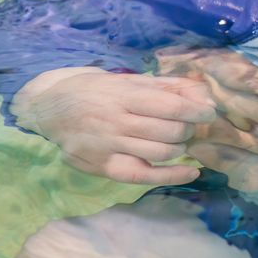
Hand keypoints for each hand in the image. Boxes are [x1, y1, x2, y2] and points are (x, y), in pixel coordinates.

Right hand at [13, 66, 216, 185]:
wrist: (48, 108)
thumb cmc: (95, 91)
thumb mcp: (128, 80)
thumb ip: (167, 86)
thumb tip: (205, 96)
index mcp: (123, 95)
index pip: (170, 107)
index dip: (196, 111)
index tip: (209, 113)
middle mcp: (115, 122)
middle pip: (168, 132)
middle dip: (188, 129)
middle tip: (189, 126)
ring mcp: (107, 147)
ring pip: (160, 153)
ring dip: (180, 148)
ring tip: (179, 141)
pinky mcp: (102, 167)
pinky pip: (143, 176)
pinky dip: (171, 176)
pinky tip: (191, 172)